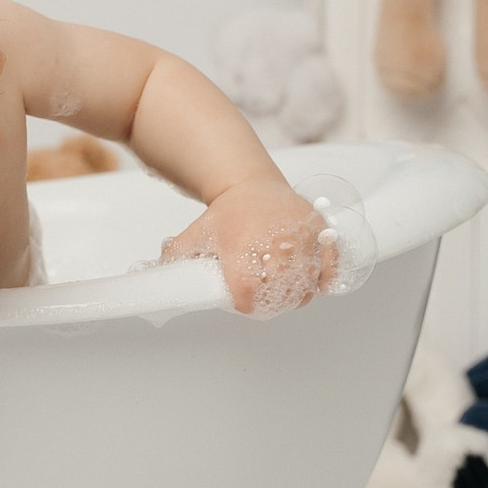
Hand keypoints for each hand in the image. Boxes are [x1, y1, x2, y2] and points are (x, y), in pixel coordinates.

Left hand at [162, 177, 331, 316]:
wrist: (249, 184)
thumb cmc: (224, 215)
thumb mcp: (193, 238)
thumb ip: (175, 261)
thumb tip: (157, 282)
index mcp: (241, 247)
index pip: (249, 295)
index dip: (245, 303)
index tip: (243, 300)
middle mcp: (273, 241)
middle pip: (281, 294)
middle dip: (271, 302)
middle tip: (263, 298)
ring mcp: (299, 236)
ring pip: (306, 285)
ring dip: (297, 294)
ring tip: (284, 290)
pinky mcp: (319, 231)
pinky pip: (330, 266)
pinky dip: (323, 278)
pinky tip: (312, 281)